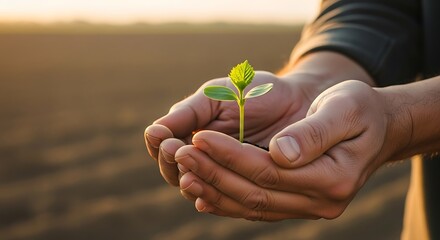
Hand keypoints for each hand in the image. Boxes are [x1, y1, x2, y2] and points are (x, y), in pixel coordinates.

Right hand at [145, 71, 315, 185]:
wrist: (298, 101)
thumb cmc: (255, 93)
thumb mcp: (218, 96)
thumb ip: (188, 113)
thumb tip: (152, 132)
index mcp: (191, 134)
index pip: (164, 149)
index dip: (161, 147)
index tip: (166, 140)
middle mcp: (204, 158)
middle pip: (176, 173)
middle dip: (173, 165)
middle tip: (178, 154)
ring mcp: (225, 175)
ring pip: (198, 190)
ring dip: (191, 184)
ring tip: (190, 178)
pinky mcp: (248, 189)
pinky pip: (228, 201)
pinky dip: (215, 201)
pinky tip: (207, 201)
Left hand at [176, 80, 397, 220]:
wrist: (375, 127)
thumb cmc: (360, 110)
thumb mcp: (346, 108)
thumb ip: (315, 131)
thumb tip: (281, 153)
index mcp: (333, 177)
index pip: (270, 172)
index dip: (231, 156)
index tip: (200, 137)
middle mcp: (320, 201)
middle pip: (255, 193)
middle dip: (213, 173)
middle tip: (179, 154)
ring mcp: (307, 206)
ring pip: (251, 206)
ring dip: (213, 189)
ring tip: (182, 171)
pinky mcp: (295, 203)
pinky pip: (256, 208)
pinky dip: (226, 201)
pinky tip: (202, 192)